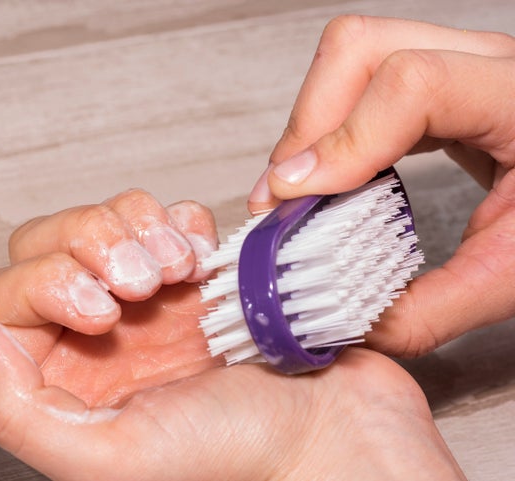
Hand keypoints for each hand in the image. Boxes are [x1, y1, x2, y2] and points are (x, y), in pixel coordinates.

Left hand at [0, 189, 464, 479]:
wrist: (334, 434)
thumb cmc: (236, 457)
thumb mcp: (110, 457)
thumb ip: (19, 411)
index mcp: (63, 384)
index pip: (5, 300)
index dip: (45, 284)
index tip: (102, 311)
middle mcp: (98, 338)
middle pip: (47, 244)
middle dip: (93, 244)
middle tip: (143, 284)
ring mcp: (148, 299)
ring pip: (103, 220)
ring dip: (137, 228)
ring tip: (179, 271)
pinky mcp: (196, 274)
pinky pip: (164, 218)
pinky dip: (179, 223)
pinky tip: (202, 260)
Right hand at [249, 15, 514, 356]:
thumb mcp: (513, 272)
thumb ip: (433, 307)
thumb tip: (351, 326)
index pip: (413, 85)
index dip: (343, 140)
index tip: (298, 197)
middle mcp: (485, 64)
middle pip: (361, 50)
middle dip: (306, 126)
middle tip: (283, 199)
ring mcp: (455, 63)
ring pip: (350, 58)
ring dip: (307, 128)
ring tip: (295, 193)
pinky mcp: (432, 81)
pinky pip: (357, 85)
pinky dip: (325, 131)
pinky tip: (322, 179)